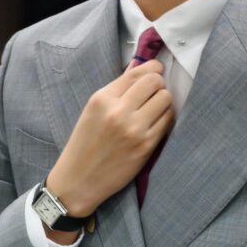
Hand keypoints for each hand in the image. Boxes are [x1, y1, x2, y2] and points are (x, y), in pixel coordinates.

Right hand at [45, 59, 174, 217]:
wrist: (79, 180)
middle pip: (155, 81)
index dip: (152, 69)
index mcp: (102, 98)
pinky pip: (167, 120)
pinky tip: (154, 123)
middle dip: (158, 84)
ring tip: (153, 110)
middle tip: (153, 93)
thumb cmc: (85, 144)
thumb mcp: (93, 110)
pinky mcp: (146, 145)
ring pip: (165, 98)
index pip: (137, 71)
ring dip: (163, 101)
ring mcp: (134, 128)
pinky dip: (164, 118)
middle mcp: (118, 110)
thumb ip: (118, 88)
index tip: (155, 72)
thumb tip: (140, 66)